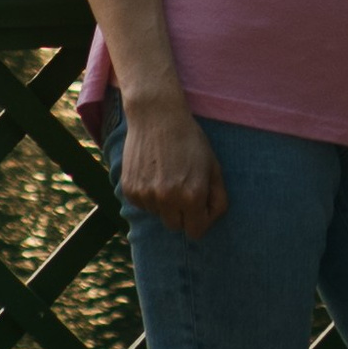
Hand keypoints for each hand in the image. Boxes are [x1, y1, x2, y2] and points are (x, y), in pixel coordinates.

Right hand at [114, 93, 228, 236]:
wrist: (156, 116)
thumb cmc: (189, 140)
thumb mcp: (213, 166)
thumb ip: (218, 197)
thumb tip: (210, 219)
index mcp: (192, 196)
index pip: (196, 232)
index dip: (200, 220)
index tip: (199, 205)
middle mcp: (168, 199)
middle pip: (176, 226)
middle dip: (182, 213)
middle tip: (183, 187)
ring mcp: (146, 195)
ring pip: (158, 215)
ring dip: (164, 203)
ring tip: (167, 174)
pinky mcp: (130, 190)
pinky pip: (143, 205)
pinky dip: (148, 195)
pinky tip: (152, 172)